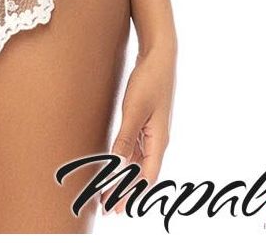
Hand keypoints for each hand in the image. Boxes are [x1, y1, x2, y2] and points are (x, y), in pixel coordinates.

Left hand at [102, 43, 176, 214]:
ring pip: (137, 161)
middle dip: (125, 191)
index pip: (144, 178)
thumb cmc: (150, 81)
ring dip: (122, 176)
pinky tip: (114, 165)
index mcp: (159, 141)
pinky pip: (134, 147)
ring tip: (106, 190)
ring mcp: (152, 130)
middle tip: (107, 207)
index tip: (114, 209)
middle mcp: (157, 140)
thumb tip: (116, 165)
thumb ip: (125, 138)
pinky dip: (124, 159)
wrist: (159, 55)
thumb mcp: (134, 110)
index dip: (130, 195)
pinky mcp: (145, 121)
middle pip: (141, 173)